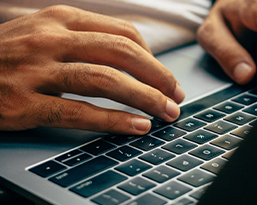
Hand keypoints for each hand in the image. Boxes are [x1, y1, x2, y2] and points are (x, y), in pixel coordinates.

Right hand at [0, 5, 184, 134]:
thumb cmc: (6, 55)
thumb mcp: (44, 33)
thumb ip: (84, 39)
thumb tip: (132, 57)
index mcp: (60, 19)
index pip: (123, 33)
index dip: (153, 57)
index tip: (166, 77)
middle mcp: (51, 38)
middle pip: (122, 53)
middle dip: (158, 77)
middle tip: (176, 96)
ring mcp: (35, 70)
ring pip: (106, 80)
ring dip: (145, 98)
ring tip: (165, 113)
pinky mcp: (23, 103)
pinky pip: (79, 112)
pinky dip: (114, 120)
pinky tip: (136, 127)